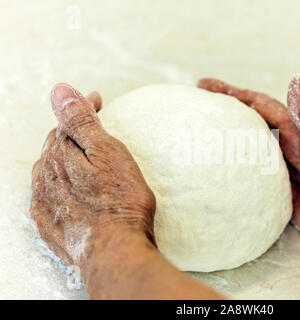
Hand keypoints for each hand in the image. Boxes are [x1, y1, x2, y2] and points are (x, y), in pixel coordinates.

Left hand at [30, 84, 155, 269]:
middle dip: (71, 131)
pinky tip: (65, 190)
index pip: (66, 123)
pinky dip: (56, 187)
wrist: (115, 251)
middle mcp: (47, 178)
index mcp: (60, 156)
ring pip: (48, 171)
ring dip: (61, 158)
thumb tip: (60, 91)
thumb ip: (81, 122)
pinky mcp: (50, 226)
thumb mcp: (107, 153)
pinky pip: (46, 198)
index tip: (99, 100)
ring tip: (78, 155)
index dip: (83, 108)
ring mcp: (46, 203)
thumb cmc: (119, 202)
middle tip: (92, 124)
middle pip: (55, 146)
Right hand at [198, 74, 299, 269]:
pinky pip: (255, 185)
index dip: (234, 95)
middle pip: (250, 128)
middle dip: (223, 115)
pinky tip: (219, 179)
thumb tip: (298, 76)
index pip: (261, 108)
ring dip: (226, 145)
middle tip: (194, 108)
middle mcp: (291, 152)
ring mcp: (287, 176)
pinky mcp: (284, 200)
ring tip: (200, 139)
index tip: (205, 86)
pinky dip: (236, 178)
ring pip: (249, 155)